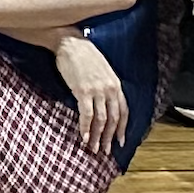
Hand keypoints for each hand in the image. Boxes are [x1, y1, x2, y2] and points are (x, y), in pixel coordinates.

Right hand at [56, 32, 127, 156]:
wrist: (70, 42)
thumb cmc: (83, 53)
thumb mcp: (101, 69)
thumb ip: (105, 86)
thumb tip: (102, 102)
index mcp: (116, 84)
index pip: (124, 112)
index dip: (122, 128)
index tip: (120, 141)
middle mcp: (110, 89)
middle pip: (113, 119)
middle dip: (109, 137)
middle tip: (106, 150)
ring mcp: (97, 91)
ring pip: (101, 120)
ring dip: (97, 136)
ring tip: (93, 147)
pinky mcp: (83, 91)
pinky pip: (86, 115)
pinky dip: (85, 128)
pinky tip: (83, 137)